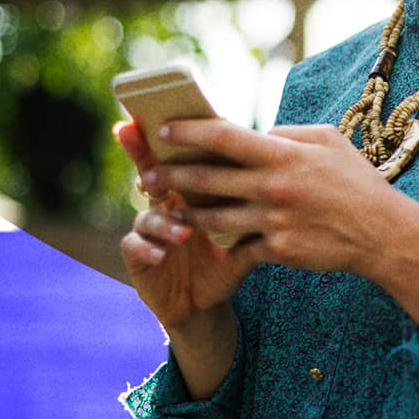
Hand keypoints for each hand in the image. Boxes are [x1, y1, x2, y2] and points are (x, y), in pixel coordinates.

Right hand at [115, 120, 253, 330]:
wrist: (207, 300)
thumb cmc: (229, 257)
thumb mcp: (246, 228)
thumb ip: (257, 200)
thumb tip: (285, 168)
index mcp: (191, 189)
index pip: (181, 156)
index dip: (170, 137)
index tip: (165, 118)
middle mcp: (164, 202)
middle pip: (150, 171)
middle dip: (144, 158)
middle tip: (153, 157)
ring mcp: (148, 227)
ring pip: (147, 213)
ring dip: (163, 221)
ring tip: (184, 232)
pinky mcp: (137, 255)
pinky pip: (133, 245)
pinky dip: (147, 247)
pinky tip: (160, 254)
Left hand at [140, 119, 418, 348]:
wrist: (382, 232)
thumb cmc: (355, 180)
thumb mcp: (328, 141)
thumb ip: (288, 134)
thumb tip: (256, 133)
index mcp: (283, 154)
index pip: (223, 137)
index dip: (187, 131)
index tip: (163, 130)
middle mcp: (273, 187)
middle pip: (205, 179)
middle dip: (168, 176)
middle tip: (145, 175)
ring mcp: (273, 221)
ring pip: (212, 218)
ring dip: (185, 213)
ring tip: (168, 209)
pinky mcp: (277, 251)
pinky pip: (238, 246)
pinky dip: (223, 241)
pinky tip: (210, 238)